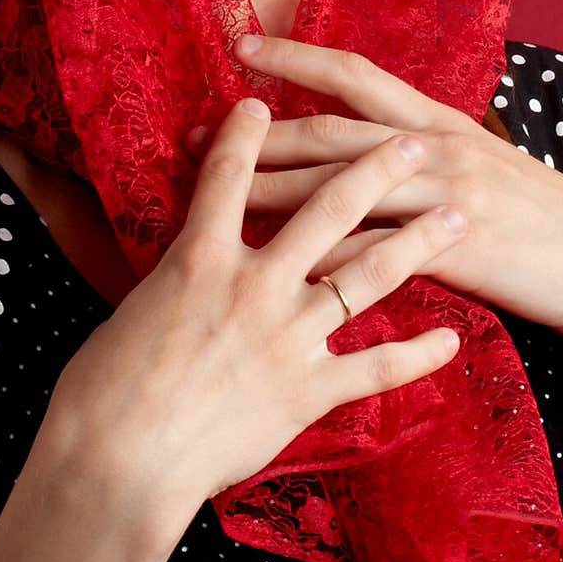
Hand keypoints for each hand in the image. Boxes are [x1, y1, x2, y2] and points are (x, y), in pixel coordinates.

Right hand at [51, 96, 466, 546]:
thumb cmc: (105, 387)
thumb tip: (192, 259)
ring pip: (367, 275)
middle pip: (326, 209)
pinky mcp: (307, 390)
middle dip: (375, 170)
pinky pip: (375, 368)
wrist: (120, 460)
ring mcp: (288, 335)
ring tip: (457, 216)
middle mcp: (254, 284)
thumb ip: (180, 276)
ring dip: (418, 241)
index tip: (263, 101)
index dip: (247, 132)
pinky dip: (416, 356)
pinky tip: (451, 342)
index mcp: (200, 258)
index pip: (230, 176)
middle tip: (413, 145)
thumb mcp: (135, 308)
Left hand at [183, 34, 562, 350]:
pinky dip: (313, 249)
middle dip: (254, 132)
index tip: (240, 45)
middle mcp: (432, 146)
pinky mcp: (444, 246)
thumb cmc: (540, 217)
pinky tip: (268, 256)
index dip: (294, 55)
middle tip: (189, 134)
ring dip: (266, 186)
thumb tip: (374, 152)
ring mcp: (438, 194)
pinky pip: (361, 245)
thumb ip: (424, 155)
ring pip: (332, 184)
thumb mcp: (483, 165)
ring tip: (209, 190)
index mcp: (438, 121)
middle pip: (325, 129)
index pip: (353, 74)